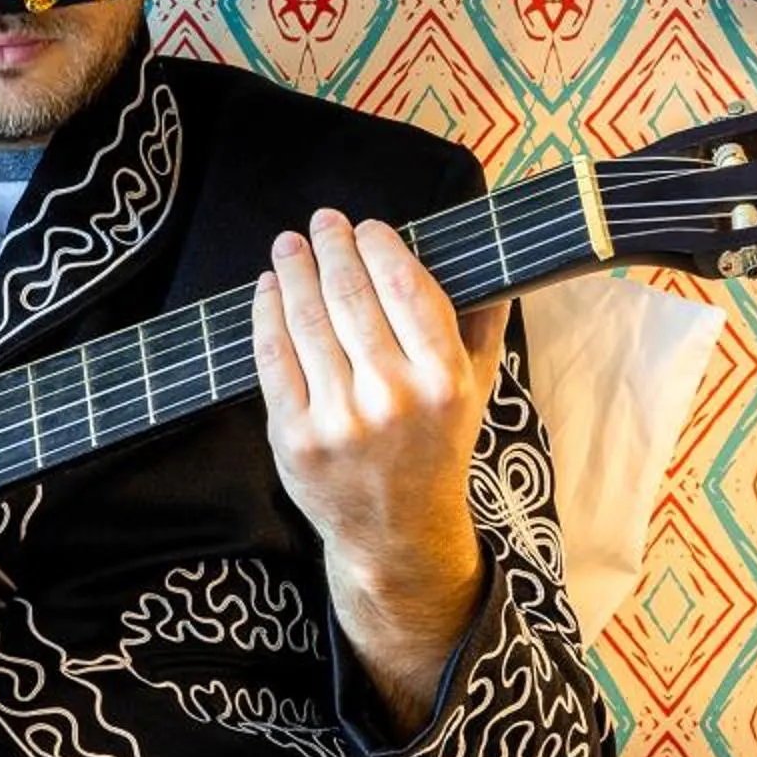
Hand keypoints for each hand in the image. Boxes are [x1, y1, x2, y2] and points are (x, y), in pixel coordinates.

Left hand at [250, 210, 509, 730]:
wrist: (397, 533)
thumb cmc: (436, 450)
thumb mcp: (475, 392)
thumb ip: (482, 326)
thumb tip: (489, 260)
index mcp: (443, 380)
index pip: (406, 287)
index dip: (380, 247)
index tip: (368, 227)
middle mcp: (392, 397)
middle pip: (351, 297)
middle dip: (332, 248)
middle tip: (322, 223)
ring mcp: (339, 418)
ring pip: (308, 322)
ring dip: (295, 271)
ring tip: (290, 245)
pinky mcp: (295, 437)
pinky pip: (274, 359)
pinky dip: (268, 315)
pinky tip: (270, 289)